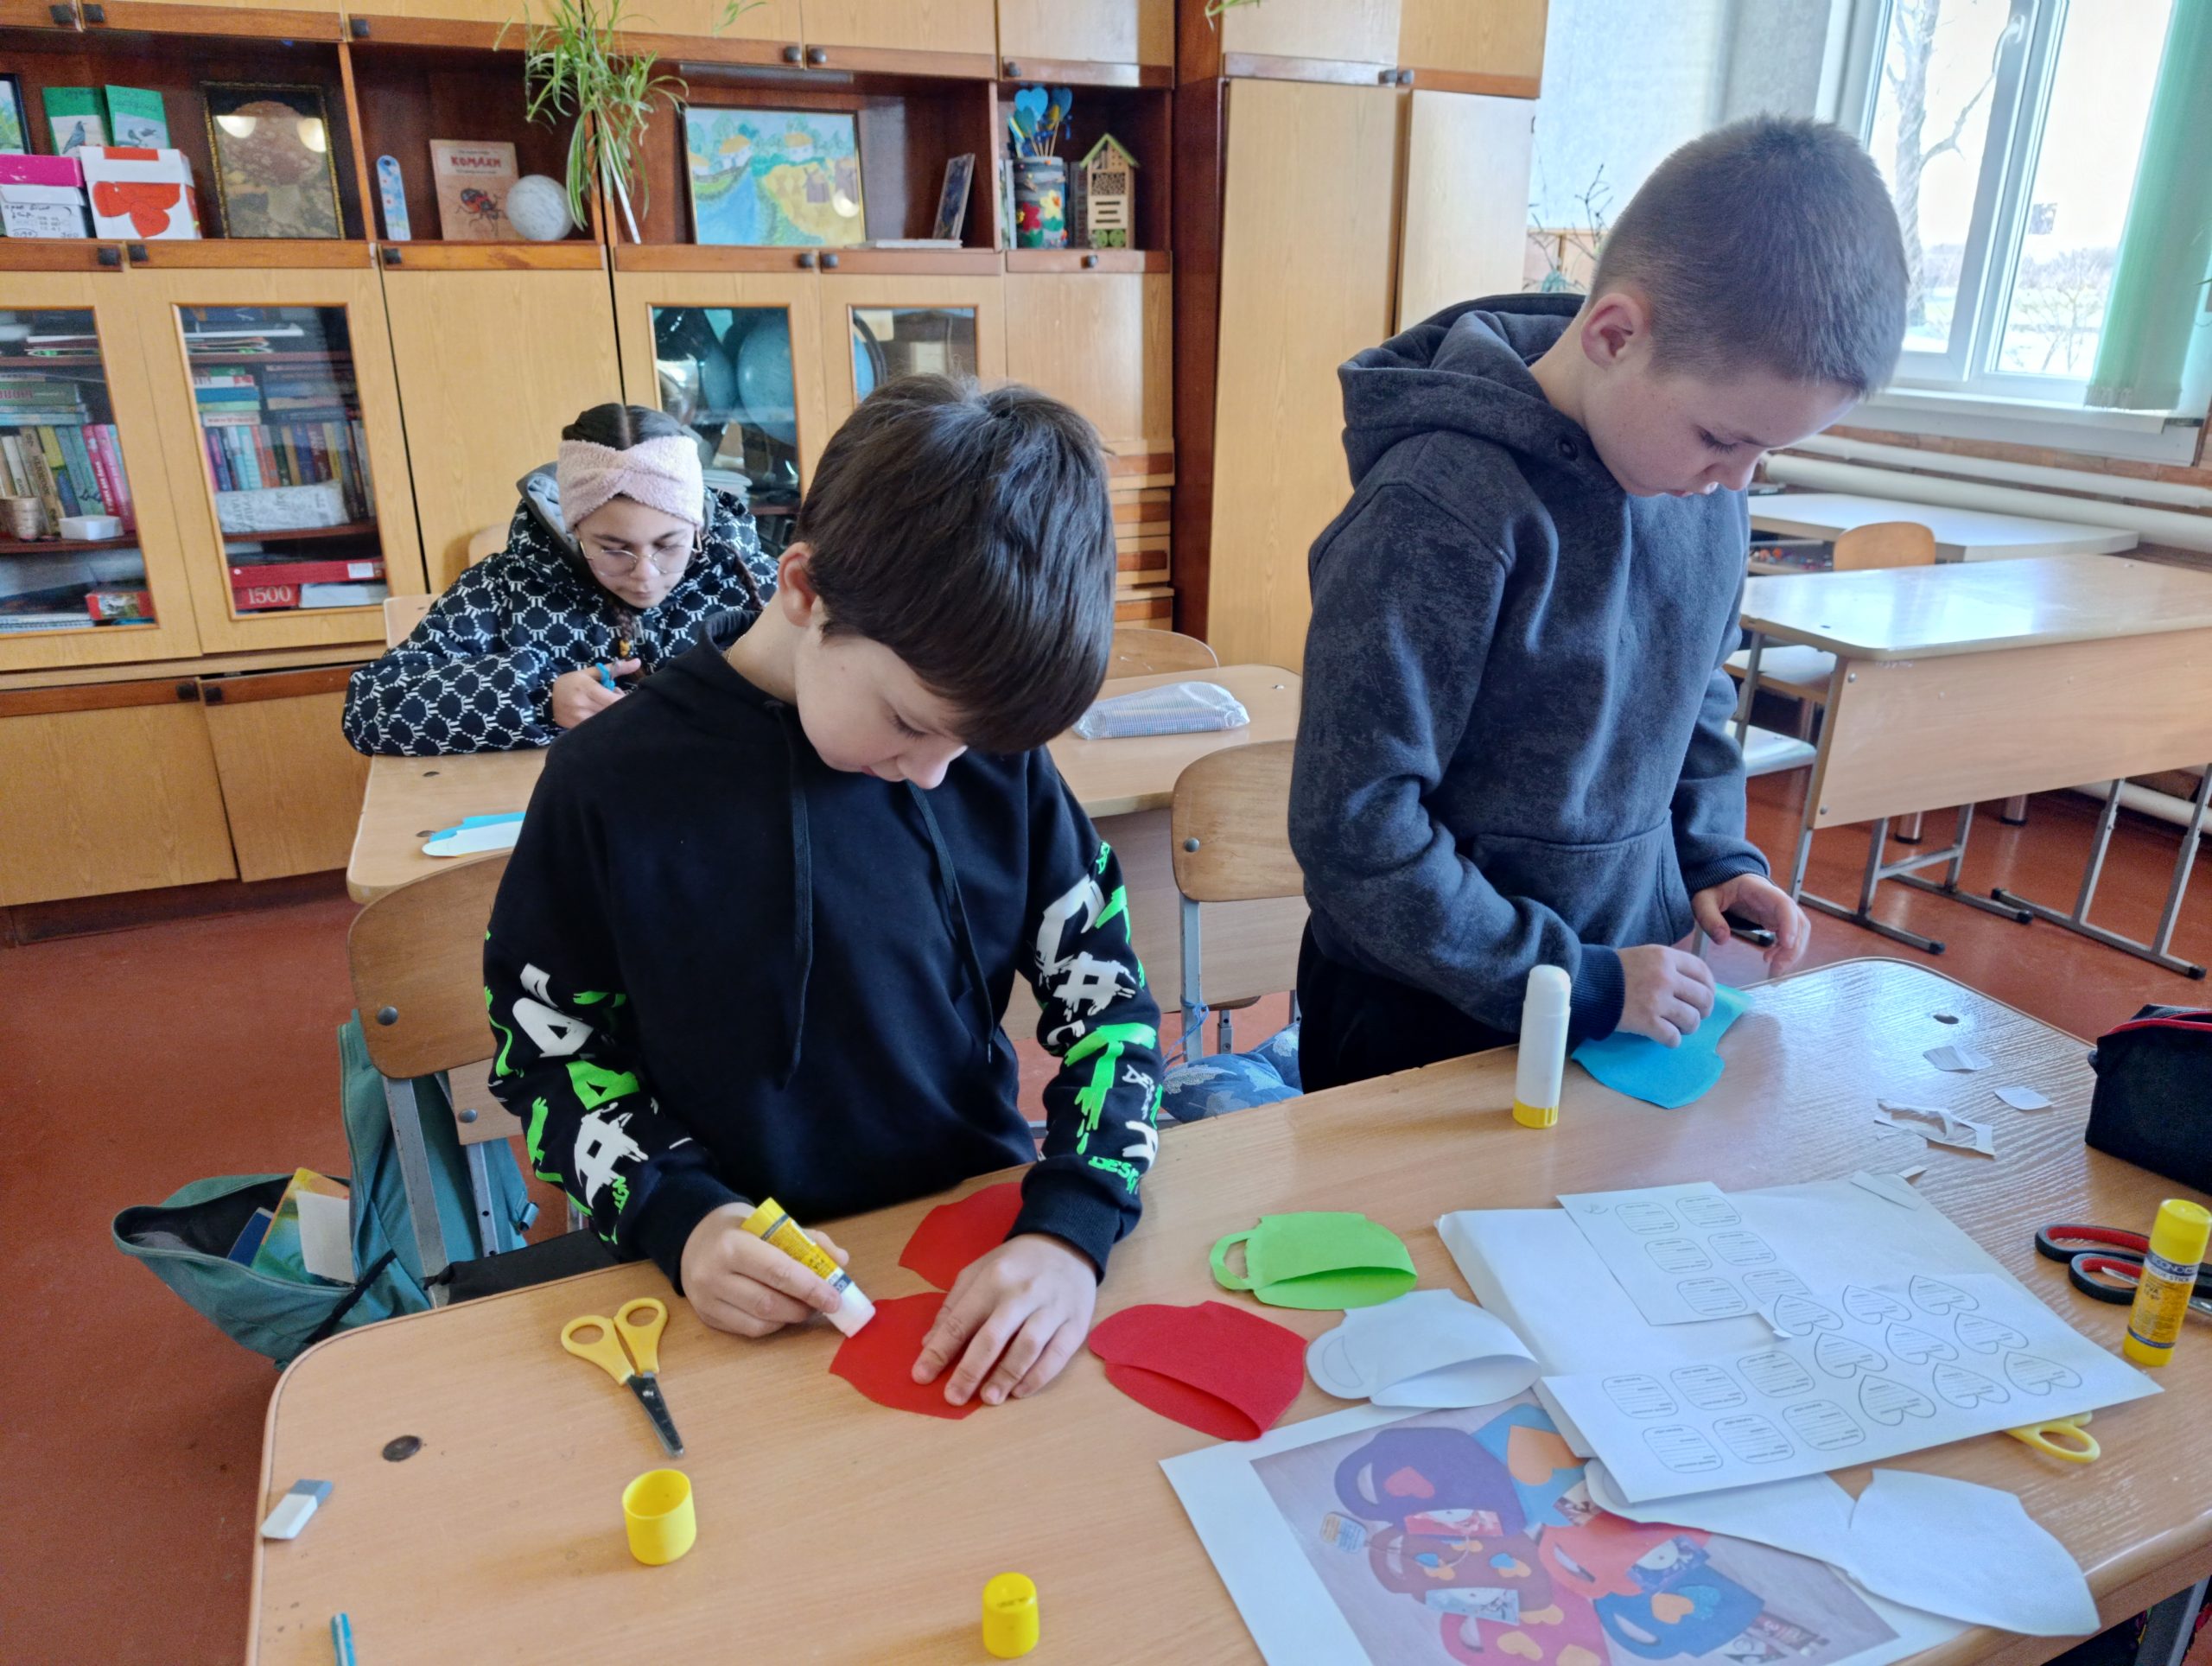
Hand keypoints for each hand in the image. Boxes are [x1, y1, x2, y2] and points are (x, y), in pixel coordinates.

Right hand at [550, 659, 639, 728]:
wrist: (547, 696)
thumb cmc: (573, 682)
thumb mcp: (591, 673)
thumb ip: (615, 669)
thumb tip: (638, 662)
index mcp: (586, 687)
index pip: (612, 700)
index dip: (624, 701)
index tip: (628, 699)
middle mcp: (581, 704)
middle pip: (610, 711)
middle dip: (618, 708)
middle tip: (615, 701)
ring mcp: (577, 718)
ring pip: (604, 721)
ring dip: (610, 716)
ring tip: (604, 707)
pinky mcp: (574, 728)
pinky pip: (595, 727)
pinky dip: (601, 723)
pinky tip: (598, 716)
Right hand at [680, 1201, 848, 1337]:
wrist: (694, 1236)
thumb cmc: (739, 1228)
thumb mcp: (771, 1223)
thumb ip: (807, 1239)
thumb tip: (841, 1260)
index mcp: (732, 1244)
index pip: (778, 1271)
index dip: (810, 1287)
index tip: (835, 1298)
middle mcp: (713, 1274)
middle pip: (768, 1302)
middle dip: (803, 1307)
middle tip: (825, 1305)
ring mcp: (706, 1299)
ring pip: (758, 1322)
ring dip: (790, 1319)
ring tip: (806, 1308)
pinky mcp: (706, 1316)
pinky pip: (747, 1330)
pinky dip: (772, 1325)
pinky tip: (783, 1313)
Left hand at [913, 1233, 1096, 1406]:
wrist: (1066, 1245)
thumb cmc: (1015, 1264)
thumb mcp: (978, 1271)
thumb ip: (954, 1306)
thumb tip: (929, 1343)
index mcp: (992, 1279)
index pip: (960, 1321)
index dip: (939, 1351)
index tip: (921, 1376)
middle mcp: (1022, 1293)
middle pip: (993, 1338)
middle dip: (970, 1371)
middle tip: (954, 1397)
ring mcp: (1052, 1308)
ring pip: (1027, 1348)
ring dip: (1005, 1377)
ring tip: (988, 1398)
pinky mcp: (1075, 1323)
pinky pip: (1056, 1355)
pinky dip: (1038, 1377)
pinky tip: (1020, 1391)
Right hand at [1617, 944, 1716, 1047]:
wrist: (1586, 983)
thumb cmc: (1613, 970)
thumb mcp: (1644, 956)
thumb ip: (1667, 966)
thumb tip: (1691, 986)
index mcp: (1665, 957)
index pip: (1702, 972)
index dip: (1709, 987)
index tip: (1704, 996)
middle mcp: (1666, 977)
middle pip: (1703, 998)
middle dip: (1703, 1010)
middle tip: (1693, 1015)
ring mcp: (1657, 1000)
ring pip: (1692, 1020)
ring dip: (1689, 1027)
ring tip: (1678, 1027)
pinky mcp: (1647, 1022)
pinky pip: (1673, 1037)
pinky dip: (1672, 1040)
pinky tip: (1665, 1037)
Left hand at [1693, 873, 1810, 974]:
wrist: (1724, 881)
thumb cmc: (1716, 887)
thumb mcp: (1704, 899)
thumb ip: (1709, 917)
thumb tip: (1722, 940)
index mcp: (1760, 890)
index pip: (1784, 905)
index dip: (1789, 923)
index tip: (1787, 943)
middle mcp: (1775, 900)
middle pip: (1798, 922)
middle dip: (1793, 947)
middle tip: (1777, 968)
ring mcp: (1778, 910)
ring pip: (1798, 931)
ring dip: (1791, 952)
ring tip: (1774, 968)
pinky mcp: (1776, 920)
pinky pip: (1790, 936)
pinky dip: (1785, 951)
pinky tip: (1770, 959)